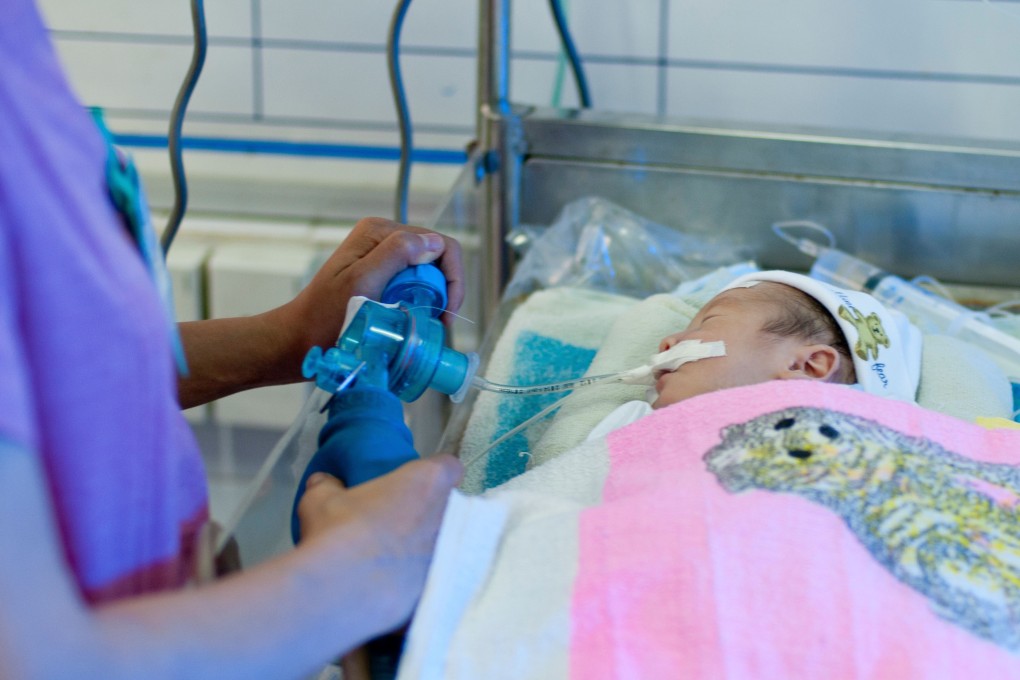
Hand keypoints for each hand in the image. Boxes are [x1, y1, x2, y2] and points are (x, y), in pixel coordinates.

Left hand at [284, 217, 464, 355]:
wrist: (299, 340)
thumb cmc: (324, 317)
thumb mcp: (361, 283)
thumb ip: (395, 255)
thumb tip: (434, 242)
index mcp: (379, 231)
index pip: (439, 243)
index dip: (452, 277)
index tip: (447, 313)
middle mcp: (383, 239)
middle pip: (437, 258)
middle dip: (445, 289)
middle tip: (440, 322)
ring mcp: (382, 258)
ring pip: (428, 274)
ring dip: (434, 298)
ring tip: (428, 323)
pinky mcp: (382, 278)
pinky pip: (415, 286)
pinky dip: (421, 303)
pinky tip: (415, 320)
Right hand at [296, 455, 463, 626]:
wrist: (343, 590)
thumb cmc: (339, 531)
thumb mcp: (320, 500)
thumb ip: (327, 485)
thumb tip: (323, 482)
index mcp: (427, 481)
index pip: (449, 467)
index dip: (435, 476)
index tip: (417, 487)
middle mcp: (448, 513)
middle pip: (453, 508)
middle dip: (434, 514)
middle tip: (405, 525)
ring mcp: (450, 552)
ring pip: (450, 545)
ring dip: (430, 549)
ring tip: (400, 561)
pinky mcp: (444, 587)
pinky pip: (439, 579)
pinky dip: (424, 582)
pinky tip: (399, 590)